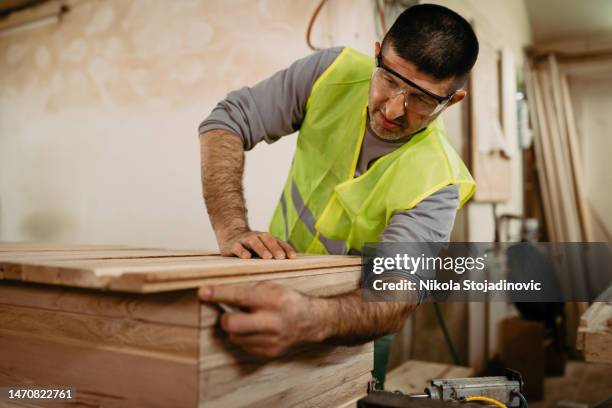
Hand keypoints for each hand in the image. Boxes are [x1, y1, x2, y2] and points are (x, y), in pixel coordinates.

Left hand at [198, 281, 325, 357]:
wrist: (311, 321)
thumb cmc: (287, 300)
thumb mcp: (272, 287)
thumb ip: (248, 292)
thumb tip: (221, 296)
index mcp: (272, 300)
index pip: (239, 296)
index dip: (218, 294)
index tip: (202, 292)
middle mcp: (271, 322)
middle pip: (232, 324)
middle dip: (224, 318)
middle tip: (228, 313)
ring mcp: (270, 340)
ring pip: (234, 336)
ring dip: (234, 328)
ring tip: (246, 320)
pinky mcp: (268, 352)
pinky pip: (244, 345)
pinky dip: (244, 336)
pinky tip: (255, 329)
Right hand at [219, 230, 296, 259]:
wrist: (231, 236)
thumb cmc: (252, 246)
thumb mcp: (263, 248)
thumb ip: (274, 253)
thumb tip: (290, 264)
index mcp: (266, 238)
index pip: (278, 241)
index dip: (286, 248)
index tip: (292, 257)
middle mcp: (257, 236)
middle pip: (267, 239)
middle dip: (275, 248)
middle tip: (281, 257)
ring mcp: (245, 240)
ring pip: (254, 242)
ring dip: (261, 249)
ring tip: (268, 257)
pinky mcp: (233, 245)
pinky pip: (238, 247)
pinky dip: (242, 251)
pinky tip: (247, 257)